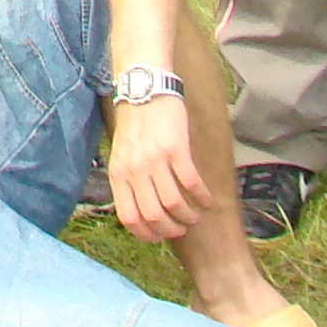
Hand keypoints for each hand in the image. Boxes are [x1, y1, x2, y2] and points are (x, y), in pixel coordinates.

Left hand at [106, 95, 206, 240]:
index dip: (148, 234)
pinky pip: (191, 183)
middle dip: (172, 229)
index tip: (161, 236)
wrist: (145, 90)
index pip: (130, 219)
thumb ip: (128, 182)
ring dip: (189, 216)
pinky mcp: (175, 148)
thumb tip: (142, 214)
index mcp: (119, 175)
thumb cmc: (135, 125)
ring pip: (174, 204)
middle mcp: (134, 170)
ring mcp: (154, 160)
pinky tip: (208, 201)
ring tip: (195, 216)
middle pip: (154, 216)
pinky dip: (202, 197)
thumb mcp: (122, 155)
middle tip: (183, 227)